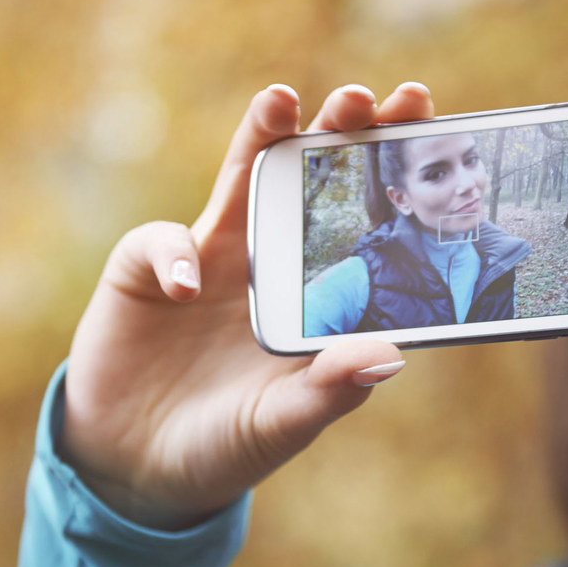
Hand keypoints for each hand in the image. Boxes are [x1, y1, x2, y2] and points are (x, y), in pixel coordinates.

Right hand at [61, 82, 435, 529]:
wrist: (143, 470)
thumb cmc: (230, 443)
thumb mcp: (285, 422)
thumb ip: (332, 390)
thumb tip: (393, 356)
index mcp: (314, 291)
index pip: (360, 216)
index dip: (386, 168)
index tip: (424, 120)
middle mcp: (269, 262)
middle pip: (308, 179)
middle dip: (336, 131)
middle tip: (366, 96)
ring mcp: (209, 259)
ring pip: (240, 182)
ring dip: (260, 140)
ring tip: (284, 101)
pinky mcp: (147, 271)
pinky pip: (162, 244)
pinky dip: (174, 258)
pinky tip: (186, 290)